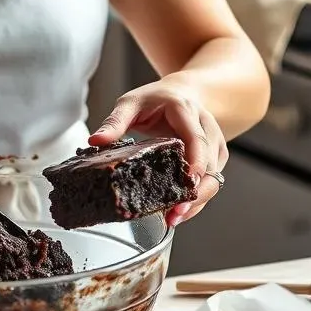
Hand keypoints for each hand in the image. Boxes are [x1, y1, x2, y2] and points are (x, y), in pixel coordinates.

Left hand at [89, 78, 226, 226]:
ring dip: (197, 200)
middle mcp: (206, 128)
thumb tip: (95, 141)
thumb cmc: (156, 98)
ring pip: (214, 177)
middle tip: (176, 212)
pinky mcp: (215, 158)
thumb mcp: (131, 103)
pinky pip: (211, 181)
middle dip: (195, 191)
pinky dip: (197, 198)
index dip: (195, 162)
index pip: (197, 139)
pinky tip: (179, 211)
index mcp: (186, 112)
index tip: (187, 182)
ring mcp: (214, 144)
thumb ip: (115, 121)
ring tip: (174, 218)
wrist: (183, 92)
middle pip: (209, 164)